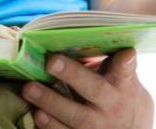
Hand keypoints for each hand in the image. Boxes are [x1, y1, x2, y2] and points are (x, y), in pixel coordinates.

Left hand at [22, 49, 152, 128]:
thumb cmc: (120, 100)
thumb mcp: (124, 83)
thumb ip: (111, 65)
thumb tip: (84, 35)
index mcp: (122, 86)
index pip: (125, 70)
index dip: (125, 62)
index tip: (125, 53)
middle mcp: (112, 106)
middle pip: (94, 90)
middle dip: (72, 75)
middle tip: (51, 62)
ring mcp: (98, 126)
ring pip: (76, 117)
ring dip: (51, 102)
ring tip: (29, 89)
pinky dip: (50, 126)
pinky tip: (35, 114)